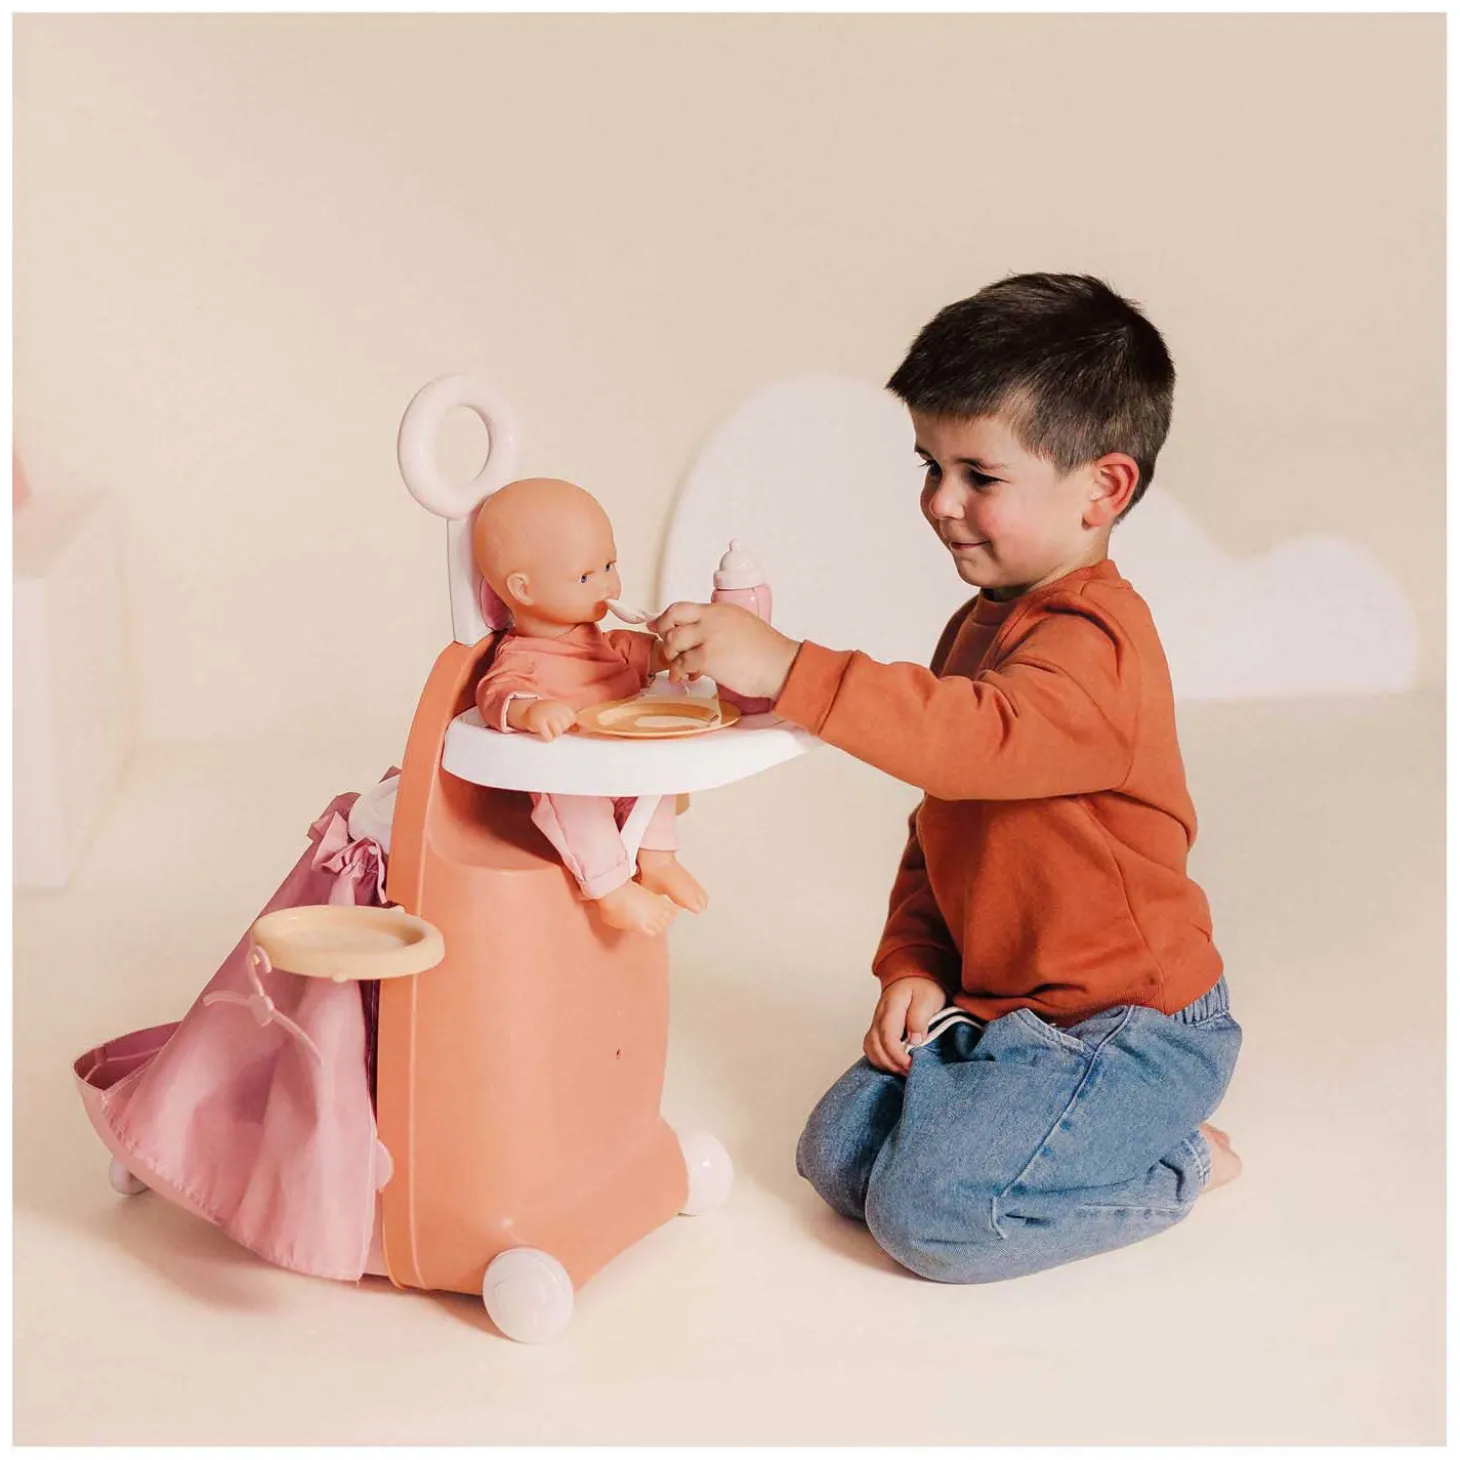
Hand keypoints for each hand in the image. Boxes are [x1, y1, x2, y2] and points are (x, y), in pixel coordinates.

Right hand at [521, 699, 576, 739]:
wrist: (528, 710)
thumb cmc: (548, 715)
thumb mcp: (561, 715)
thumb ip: (574, 723)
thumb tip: (586, 729)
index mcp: (563, 706)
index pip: (572, 720)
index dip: (565, 724)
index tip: (558, 720)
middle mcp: (556, 709)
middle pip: (565, 727)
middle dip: (559, 729)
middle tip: (551, 724)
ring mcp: (547, 715)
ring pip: (558, 733)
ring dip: (553, 733)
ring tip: (547, 728)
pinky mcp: (539, 722)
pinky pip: (549, 738)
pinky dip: (546, 737)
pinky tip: (542, 731)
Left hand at [651, 601, 800, 699]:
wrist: (780, 665)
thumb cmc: (767, 653)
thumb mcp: (742, 626)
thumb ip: (720, 627)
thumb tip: (704, 637)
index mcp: (721, 610)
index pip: (683, 607)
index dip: (665, 617)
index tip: (657, 625)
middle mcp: (712, 619)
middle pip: (672, 618)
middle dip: (662, 633)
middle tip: (666, 648)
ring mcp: (709, 637)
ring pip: (673, 640)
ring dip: (671, 655)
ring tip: (677, 666)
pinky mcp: (708, 657)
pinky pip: (681, 662)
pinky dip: (678, 671)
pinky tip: (683, 677)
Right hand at [865, 976, 947, 1074]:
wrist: (915, 979)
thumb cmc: (923, 988)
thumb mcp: (928, 998)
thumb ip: (919, 1018)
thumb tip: (914, 1040)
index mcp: (892, 1006)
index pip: (888, 1036)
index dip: (898, 1055)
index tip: (911, 1065)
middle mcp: (879, 1015)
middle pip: (875, 1046)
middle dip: (892, 1063)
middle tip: (910, 1071)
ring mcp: (876, 1022)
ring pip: (870, 1048)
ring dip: (885, 1063)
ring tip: (903, 1070)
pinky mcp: (878, 1029)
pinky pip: (871, 1048)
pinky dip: (880, 1059)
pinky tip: (894, 1064)